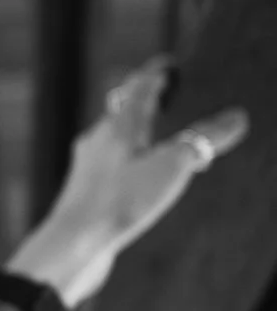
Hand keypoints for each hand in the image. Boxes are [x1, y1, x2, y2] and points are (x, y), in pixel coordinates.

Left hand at [10, 58, 248, 308]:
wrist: (75, 245)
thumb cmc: (120, 201)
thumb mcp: (174, 165)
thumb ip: (205, 140)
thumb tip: (235, 118)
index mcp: (118, 125)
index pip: (139, 87)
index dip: (156, 74)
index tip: (167, 65)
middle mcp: (97, 141)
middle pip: (122, 112)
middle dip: (143, 104)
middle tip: (162, 98)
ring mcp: (88, 169)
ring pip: (114, 142)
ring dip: (137, 136)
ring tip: (157, 142)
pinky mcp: (85, 195)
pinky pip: (110, 170)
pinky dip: (129, 165)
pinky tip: (136, 182)